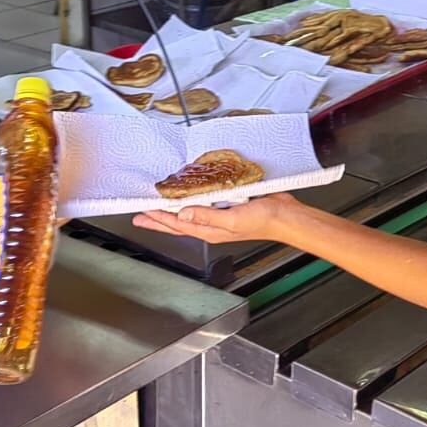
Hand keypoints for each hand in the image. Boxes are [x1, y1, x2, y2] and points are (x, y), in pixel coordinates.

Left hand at [133, 193, 298, 244]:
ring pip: (189, 213)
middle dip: (158, 219)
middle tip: (141, 215)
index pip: (177, 225)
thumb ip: (207, 216)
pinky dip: (191, 200)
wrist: (285, 216)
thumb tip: (183, 213)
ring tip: (158, 207)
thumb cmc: (264, 221)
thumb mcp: (232, 219)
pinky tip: (188, 196)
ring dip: (172, 210)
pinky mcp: (228, 206)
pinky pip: (204, 203)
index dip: (158, 219)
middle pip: (178, 223)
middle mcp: (212, 225)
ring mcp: (219, 216)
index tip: (143, 213)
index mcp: (210, 230)